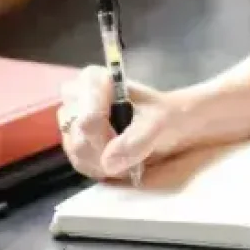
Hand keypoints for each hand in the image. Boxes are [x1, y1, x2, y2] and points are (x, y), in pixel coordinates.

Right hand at [56, 66, 192, 180]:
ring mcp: (74, 123)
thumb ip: (136, 140)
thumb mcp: (160, 122)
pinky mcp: (78, 145)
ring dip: (105, 162)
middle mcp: (77, 99)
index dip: (104, 134)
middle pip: (78, 136)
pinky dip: (102, 169)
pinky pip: (81, 164)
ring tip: (130, 156)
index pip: (86, 116)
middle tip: (132, 150)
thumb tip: (109, 162)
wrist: (175, 125)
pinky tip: (120, 162)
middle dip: (106, 150)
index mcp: (93, 81)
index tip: (126, 136)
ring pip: (77, 153)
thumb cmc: (166, 114)